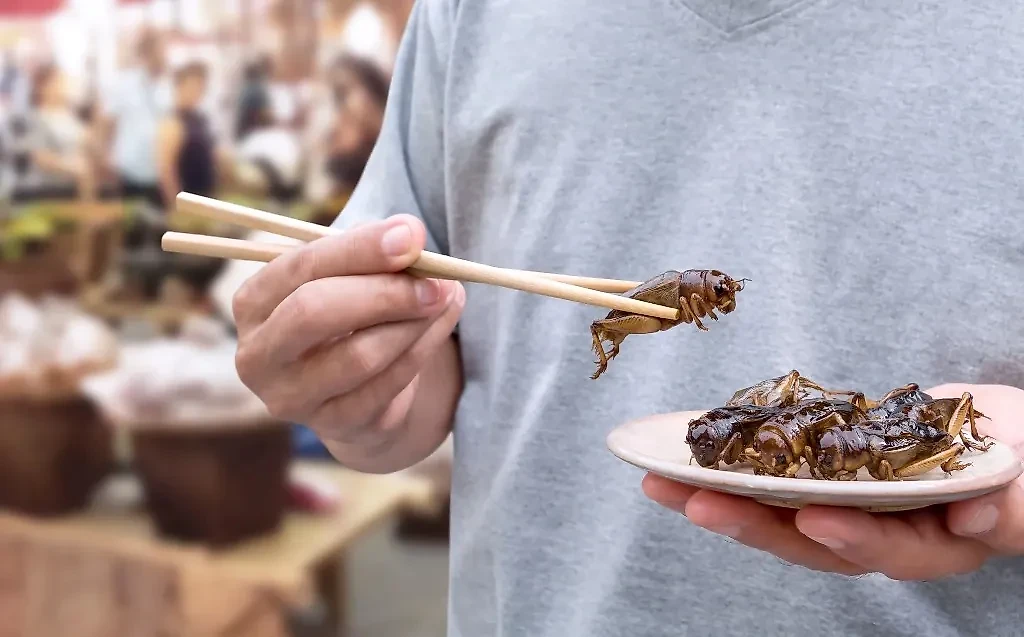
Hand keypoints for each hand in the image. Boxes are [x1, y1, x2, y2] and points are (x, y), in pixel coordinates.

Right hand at [233, 214, 463, 458]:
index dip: (359, 249)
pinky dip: (422, 349)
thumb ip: (369, 253)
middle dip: (383, 292)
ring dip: (412, 323)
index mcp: (253, 302)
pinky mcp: (334, 424)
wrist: (355, 389)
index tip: (412, 236)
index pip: (300, 267)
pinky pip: (386, 385)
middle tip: (436, 280)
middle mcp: (258, 354)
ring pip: (358, 355)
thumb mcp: (349, 277)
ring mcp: (291, 397)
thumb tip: (408, 235)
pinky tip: (441, 325)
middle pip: (314, 313)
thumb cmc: (347, 314)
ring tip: (445, 297)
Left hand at [643, 383, 1023, 578]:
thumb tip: (976, 518)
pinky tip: (688, 457)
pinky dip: (730, 469)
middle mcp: (881, 535)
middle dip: (752, 524)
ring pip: (780, 515)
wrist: (992, 430)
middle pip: (812, 541)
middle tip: (695, 503)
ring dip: (721, 499)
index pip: (891, 549)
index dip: (854, 537)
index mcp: (935, 542)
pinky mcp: (822, 478)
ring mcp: (847, 508)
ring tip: (664, 484)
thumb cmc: (1017, 449)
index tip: (816, 518)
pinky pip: (772, 480)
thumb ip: (1014, 503)